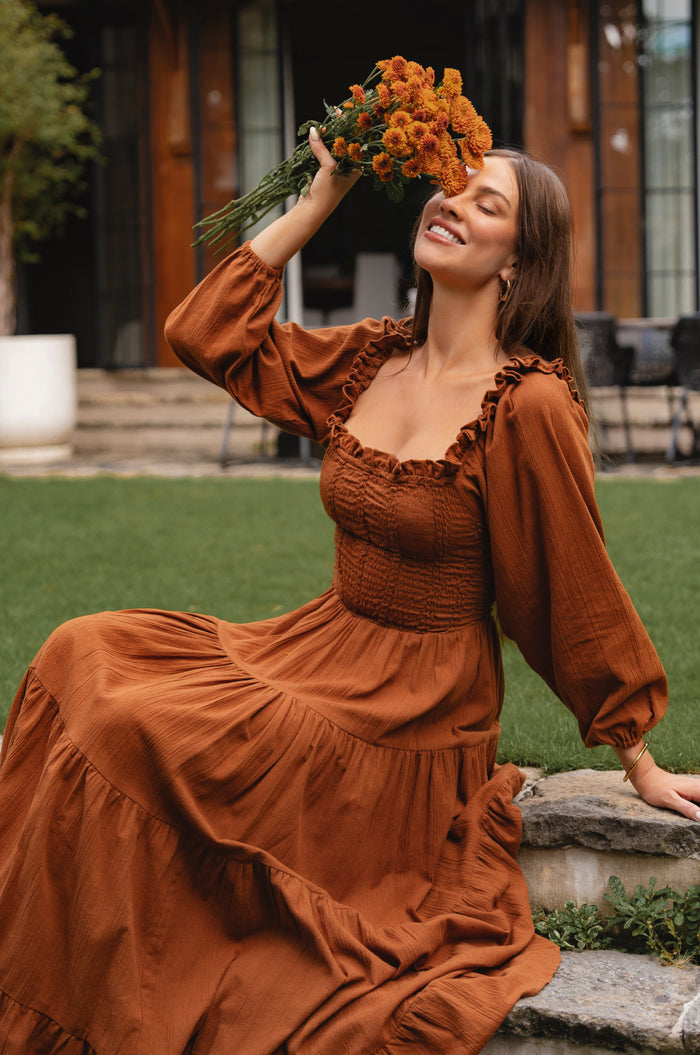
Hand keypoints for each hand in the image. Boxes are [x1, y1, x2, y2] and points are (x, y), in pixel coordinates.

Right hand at [250, 125, 360, 268]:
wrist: (311, 210)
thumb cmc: (327, 192)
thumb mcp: (328, 168)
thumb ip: (322, 148)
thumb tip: (313, 131)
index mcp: (355, 168)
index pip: (356, 143)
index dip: (353, 128)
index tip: (348, 114)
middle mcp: (347, 167)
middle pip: (344, 143)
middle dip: (339, 129)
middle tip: (335, 113)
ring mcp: (334, 168)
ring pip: (331, 147)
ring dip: (327, 136)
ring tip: (324, 124)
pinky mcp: (322, 170)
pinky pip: (321, 153)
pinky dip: (318, 144)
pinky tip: (316, 135)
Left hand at [630, 760, 699, 821]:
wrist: (646, 776)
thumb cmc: (655, 788)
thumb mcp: (669, 800)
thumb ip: (687, 808)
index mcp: (697, 789)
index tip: (698, 818)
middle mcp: (699, 787)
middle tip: (695, 818)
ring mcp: (696, 788)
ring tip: (694, 816)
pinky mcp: (692, 791)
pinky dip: (698, 808)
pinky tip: (695, 814)